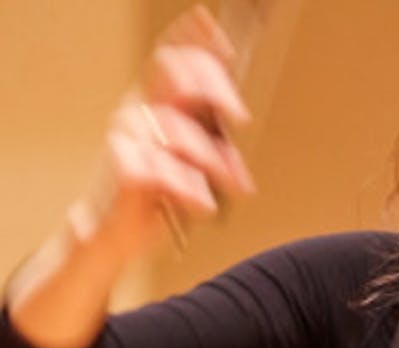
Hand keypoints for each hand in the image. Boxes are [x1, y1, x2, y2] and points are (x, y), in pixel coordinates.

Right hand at [80, 5, 253, 258]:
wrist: (118, 233)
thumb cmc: (157, 193)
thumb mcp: (196, 161)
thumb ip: (215, 137)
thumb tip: (237, 120)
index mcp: (155, 104)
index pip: (170, 60)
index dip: (190, 39)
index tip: (210, 22)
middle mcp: (138, 111)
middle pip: (173, 75)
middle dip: (213, 90)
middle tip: (239, 117)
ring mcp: (126, 136)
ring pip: (181, 130)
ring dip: (215, 162)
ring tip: (236, 186)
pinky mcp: (122, 166)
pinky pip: (165, 169)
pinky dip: (191, 189)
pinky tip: (201, 203)